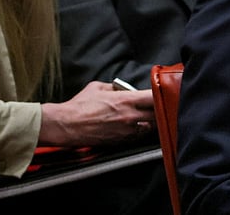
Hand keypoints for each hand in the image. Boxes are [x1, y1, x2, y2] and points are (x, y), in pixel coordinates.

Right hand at [38, 81, 155, 146]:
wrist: (66, 126)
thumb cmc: (79, 106)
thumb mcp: (98, 87)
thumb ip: (115, 87)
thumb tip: (123, 88)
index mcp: (126, 100)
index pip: (154, 96)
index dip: (162, 93)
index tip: (163, 92)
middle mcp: (130, 116)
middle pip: (158, 113)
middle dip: (160, 108)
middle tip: (158, 105)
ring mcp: (126, 131)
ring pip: (151, 127)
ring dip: (152, 121)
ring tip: (147, 116)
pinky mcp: (121, 141)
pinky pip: (138, 136)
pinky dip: (140, 131)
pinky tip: (136, 126)